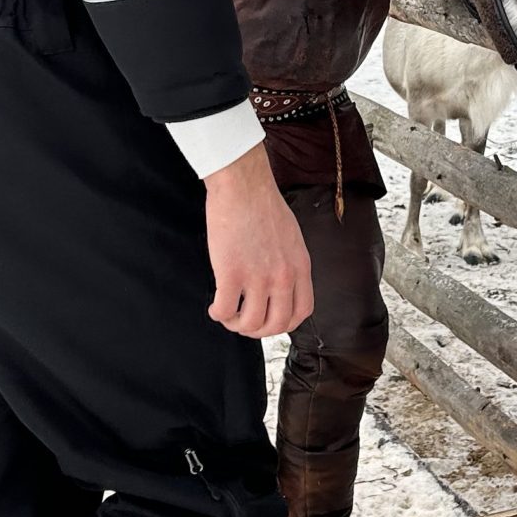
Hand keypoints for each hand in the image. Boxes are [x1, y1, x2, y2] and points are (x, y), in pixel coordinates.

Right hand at [204, 141, 313, 337]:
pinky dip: (218, 314)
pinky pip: (224, 310)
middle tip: (243, 322)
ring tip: (227, 314)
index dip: (284, 324)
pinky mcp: (231, 273)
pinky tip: (214, 307)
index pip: (301, 312)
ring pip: (249, 323)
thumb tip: (280, 287)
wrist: (243, 185)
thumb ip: (290, 264)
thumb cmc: (263, 206)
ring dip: (235, 325)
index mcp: (300, 267)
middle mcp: (283, 277)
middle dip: (258, 330)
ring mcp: (257, 277)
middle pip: (276, 324)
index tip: (269, 320)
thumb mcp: (292, 239)